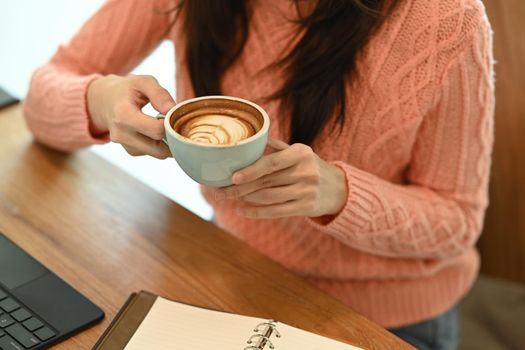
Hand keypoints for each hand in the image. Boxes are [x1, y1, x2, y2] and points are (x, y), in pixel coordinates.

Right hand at [87, 74, 174, 158]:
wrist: (105, 100)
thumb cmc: (127, 89)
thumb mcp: (143, 82)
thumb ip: (159, 94)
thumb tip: (173, 110)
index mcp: (123, 115)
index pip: (156, 130)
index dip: (170, 123)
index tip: (172, 114)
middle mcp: (121, 134)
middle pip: (158, 149)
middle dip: (171, 138)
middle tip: (174, 123)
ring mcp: (124, 145)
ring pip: (158, 153)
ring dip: (166, 142)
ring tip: (164, 124)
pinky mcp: (130, 150)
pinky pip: (152, 153)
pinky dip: (159, 145)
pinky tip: (155, 130)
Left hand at [214, 140, 347, 218]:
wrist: (338, 188)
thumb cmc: (310, 166)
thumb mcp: (298, 152)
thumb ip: (276, 147)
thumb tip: (248, 142)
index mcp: (301, 153)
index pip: (272, 162)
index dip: (251, 170)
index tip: (233, 176)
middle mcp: (305, 172)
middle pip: (266, 181)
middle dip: (240, 187)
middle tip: (220, 189)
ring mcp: (306, 192)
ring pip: (268, 197)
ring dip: (244, 199)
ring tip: (228, 197)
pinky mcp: (305, 208)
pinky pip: (275, 211)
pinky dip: (255, 212)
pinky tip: (241, 210)